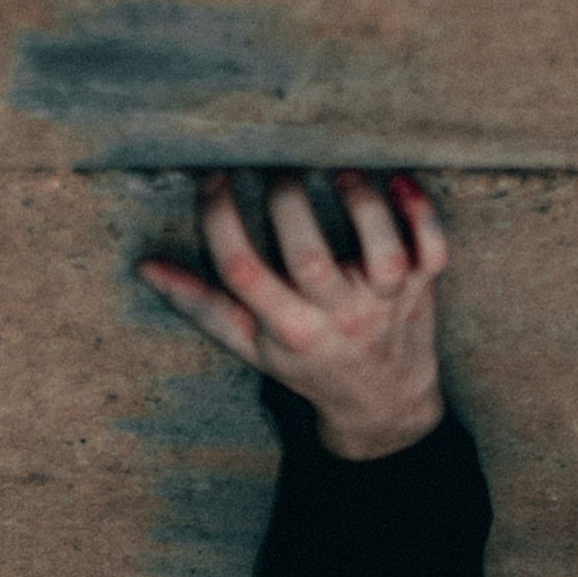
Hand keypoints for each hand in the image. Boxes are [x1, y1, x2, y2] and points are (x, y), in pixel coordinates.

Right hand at [136, 171, 448, 460]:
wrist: (383, 404)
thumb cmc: (308, 362)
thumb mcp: (250, 344)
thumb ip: (202, 305)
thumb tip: (145, 267)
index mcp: (288, 331)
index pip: (243, 274)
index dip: (220, 220)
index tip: (214, 178)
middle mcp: (337, 319)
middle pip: (311, 261)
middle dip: (289, 205)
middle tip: (279, 173)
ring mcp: (385, 303)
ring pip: (380, 253)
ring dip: (361, 204)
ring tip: (339, 172)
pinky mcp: (423, 286)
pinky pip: (433, 249)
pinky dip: (422, 213)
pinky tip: (399, 181)